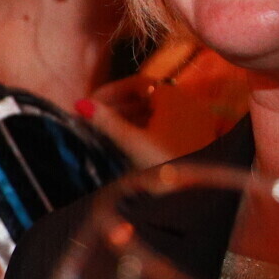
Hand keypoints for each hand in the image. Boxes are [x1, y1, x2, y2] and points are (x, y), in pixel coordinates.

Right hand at [80, 52, 250, 165]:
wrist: (197, 195)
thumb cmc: (166, 166)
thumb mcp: (132, 143)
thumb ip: (106, 122)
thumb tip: (81, 104)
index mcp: (174, 98)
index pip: (137, 83)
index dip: (110, 91)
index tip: (90, 104)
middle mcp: (187, 104)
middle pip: (146, 98)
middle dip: (117, 107)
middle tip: (93, 119)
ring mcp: (193, 123)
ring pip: (154, 114)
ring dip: (128, 119)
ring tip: (106, 133)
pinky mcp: (194, 141)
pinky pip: (164, 127)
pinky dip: (144, 130)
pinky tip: (129, 144)